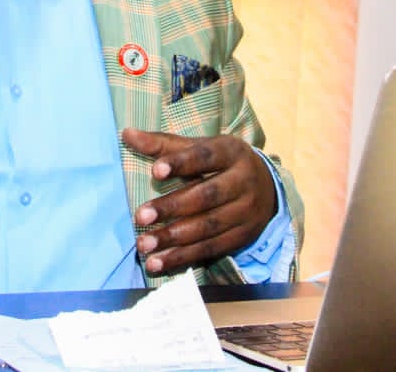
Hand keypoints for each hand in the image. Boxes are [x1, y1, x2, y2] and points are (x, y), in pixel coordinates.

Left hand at [122, 128, 276, 274]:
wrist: (268, 188)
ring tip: (144, 244)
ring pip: (207, 227)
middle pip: (206, 196)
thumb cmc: (222, 163)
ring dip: (173, 238)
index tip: (155, 171)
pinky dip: (182, 258)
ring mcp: (245, 212)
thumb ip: (163, 144)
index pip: (205, 156)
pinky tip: (157, 262)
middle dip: (172, 208)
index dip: (181, 163)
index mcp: (231, 153)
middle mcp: (243, 182)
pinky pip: (210, 249)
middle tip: (140, 217)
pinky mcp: (242, 237)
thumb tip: (127, 134)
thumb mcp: (200, 147)